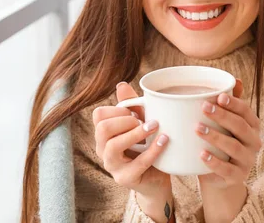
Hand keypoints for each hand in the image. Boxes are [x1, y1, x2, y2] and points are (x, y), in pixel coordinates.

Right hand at [93, 82, 173, 221]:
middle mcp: (103, 149)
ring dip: (136, 133)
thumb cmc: (147, 145)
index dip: (118, 109)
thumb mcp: (140, 123)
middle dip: (125, 120)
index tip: (135, 112)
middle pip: (102, 128)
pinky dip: (153, 150)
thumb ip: (132, 105)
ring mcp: (112, 165)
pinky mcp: (126, 178)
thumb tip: (121, 84)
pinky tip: (164, 140)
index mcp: (104, 134)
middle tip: (143, 121)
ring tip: (154, 126)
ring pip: (113, 146)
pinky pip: (137, 163)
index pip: (99, 115)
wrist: (158, 176)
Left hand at [196, 79, 261, 189]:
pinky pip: (227, 169)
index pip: (246, 112)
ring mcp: (247, 161)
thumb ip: (231, 103)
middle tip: (204, 107)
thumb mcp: (226, 123)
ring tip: (197, 128)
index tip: (218, 96)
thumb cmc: (222, 141)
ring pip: (234, 147)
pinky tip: (201, 154)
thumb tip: (236, 80)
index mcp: (252, 126)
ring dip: (215, 137)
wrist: (221, 175)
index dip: (234, 103)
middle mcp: (253, 143)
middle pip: (240, 127)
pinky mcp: (237, 177)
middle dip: (222, 116)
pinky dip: (214, 162)